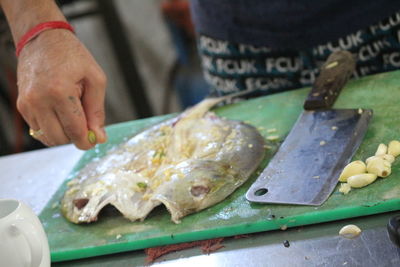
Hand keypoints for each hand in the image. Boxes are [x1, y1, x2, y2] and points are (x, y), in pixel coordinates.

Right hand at [16, 29, 106, 149]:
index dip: (86, 141)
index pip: (74, 130)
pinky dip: (52, 128)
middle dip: (74, 138)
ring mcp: (27, 104)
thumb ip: (97, 111)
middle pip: (59, 138)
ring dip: (63, 133)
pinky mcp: (21, 106)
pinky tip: (60, 113)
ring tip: (72, 114)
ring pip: (47, 137)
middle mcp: (39, 100)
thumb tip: (98, 137)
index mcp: (59, 92)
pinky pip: (38, 129)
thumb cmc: (73, 57)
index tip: (94, 141)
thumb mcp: (95, 79)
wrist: (43, 39)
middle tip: (85, 125)